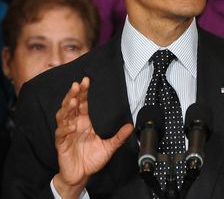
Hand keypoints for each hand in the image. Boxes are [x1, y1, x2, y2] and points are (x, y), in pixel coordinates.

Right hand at [53, 77, 133, 196]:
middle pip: (71, 105)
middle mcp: (75, 124)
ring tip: (73, 101)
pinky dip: (65, 129)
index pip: (83, 103)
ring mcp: (67, 133)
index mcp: (85, 121)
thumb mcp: (109, 147)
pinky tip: (71, 126)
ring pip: (63, 116)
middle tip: (77, 85)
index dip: (84, 92)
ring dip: (67, 108)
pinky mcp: (61, 144)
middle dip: (73, 94)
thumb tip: (131, 126)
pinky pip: (60, 134)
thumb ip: (119, 137)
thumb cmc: (92, 159)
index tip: (86, 81)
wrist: (82, 175)